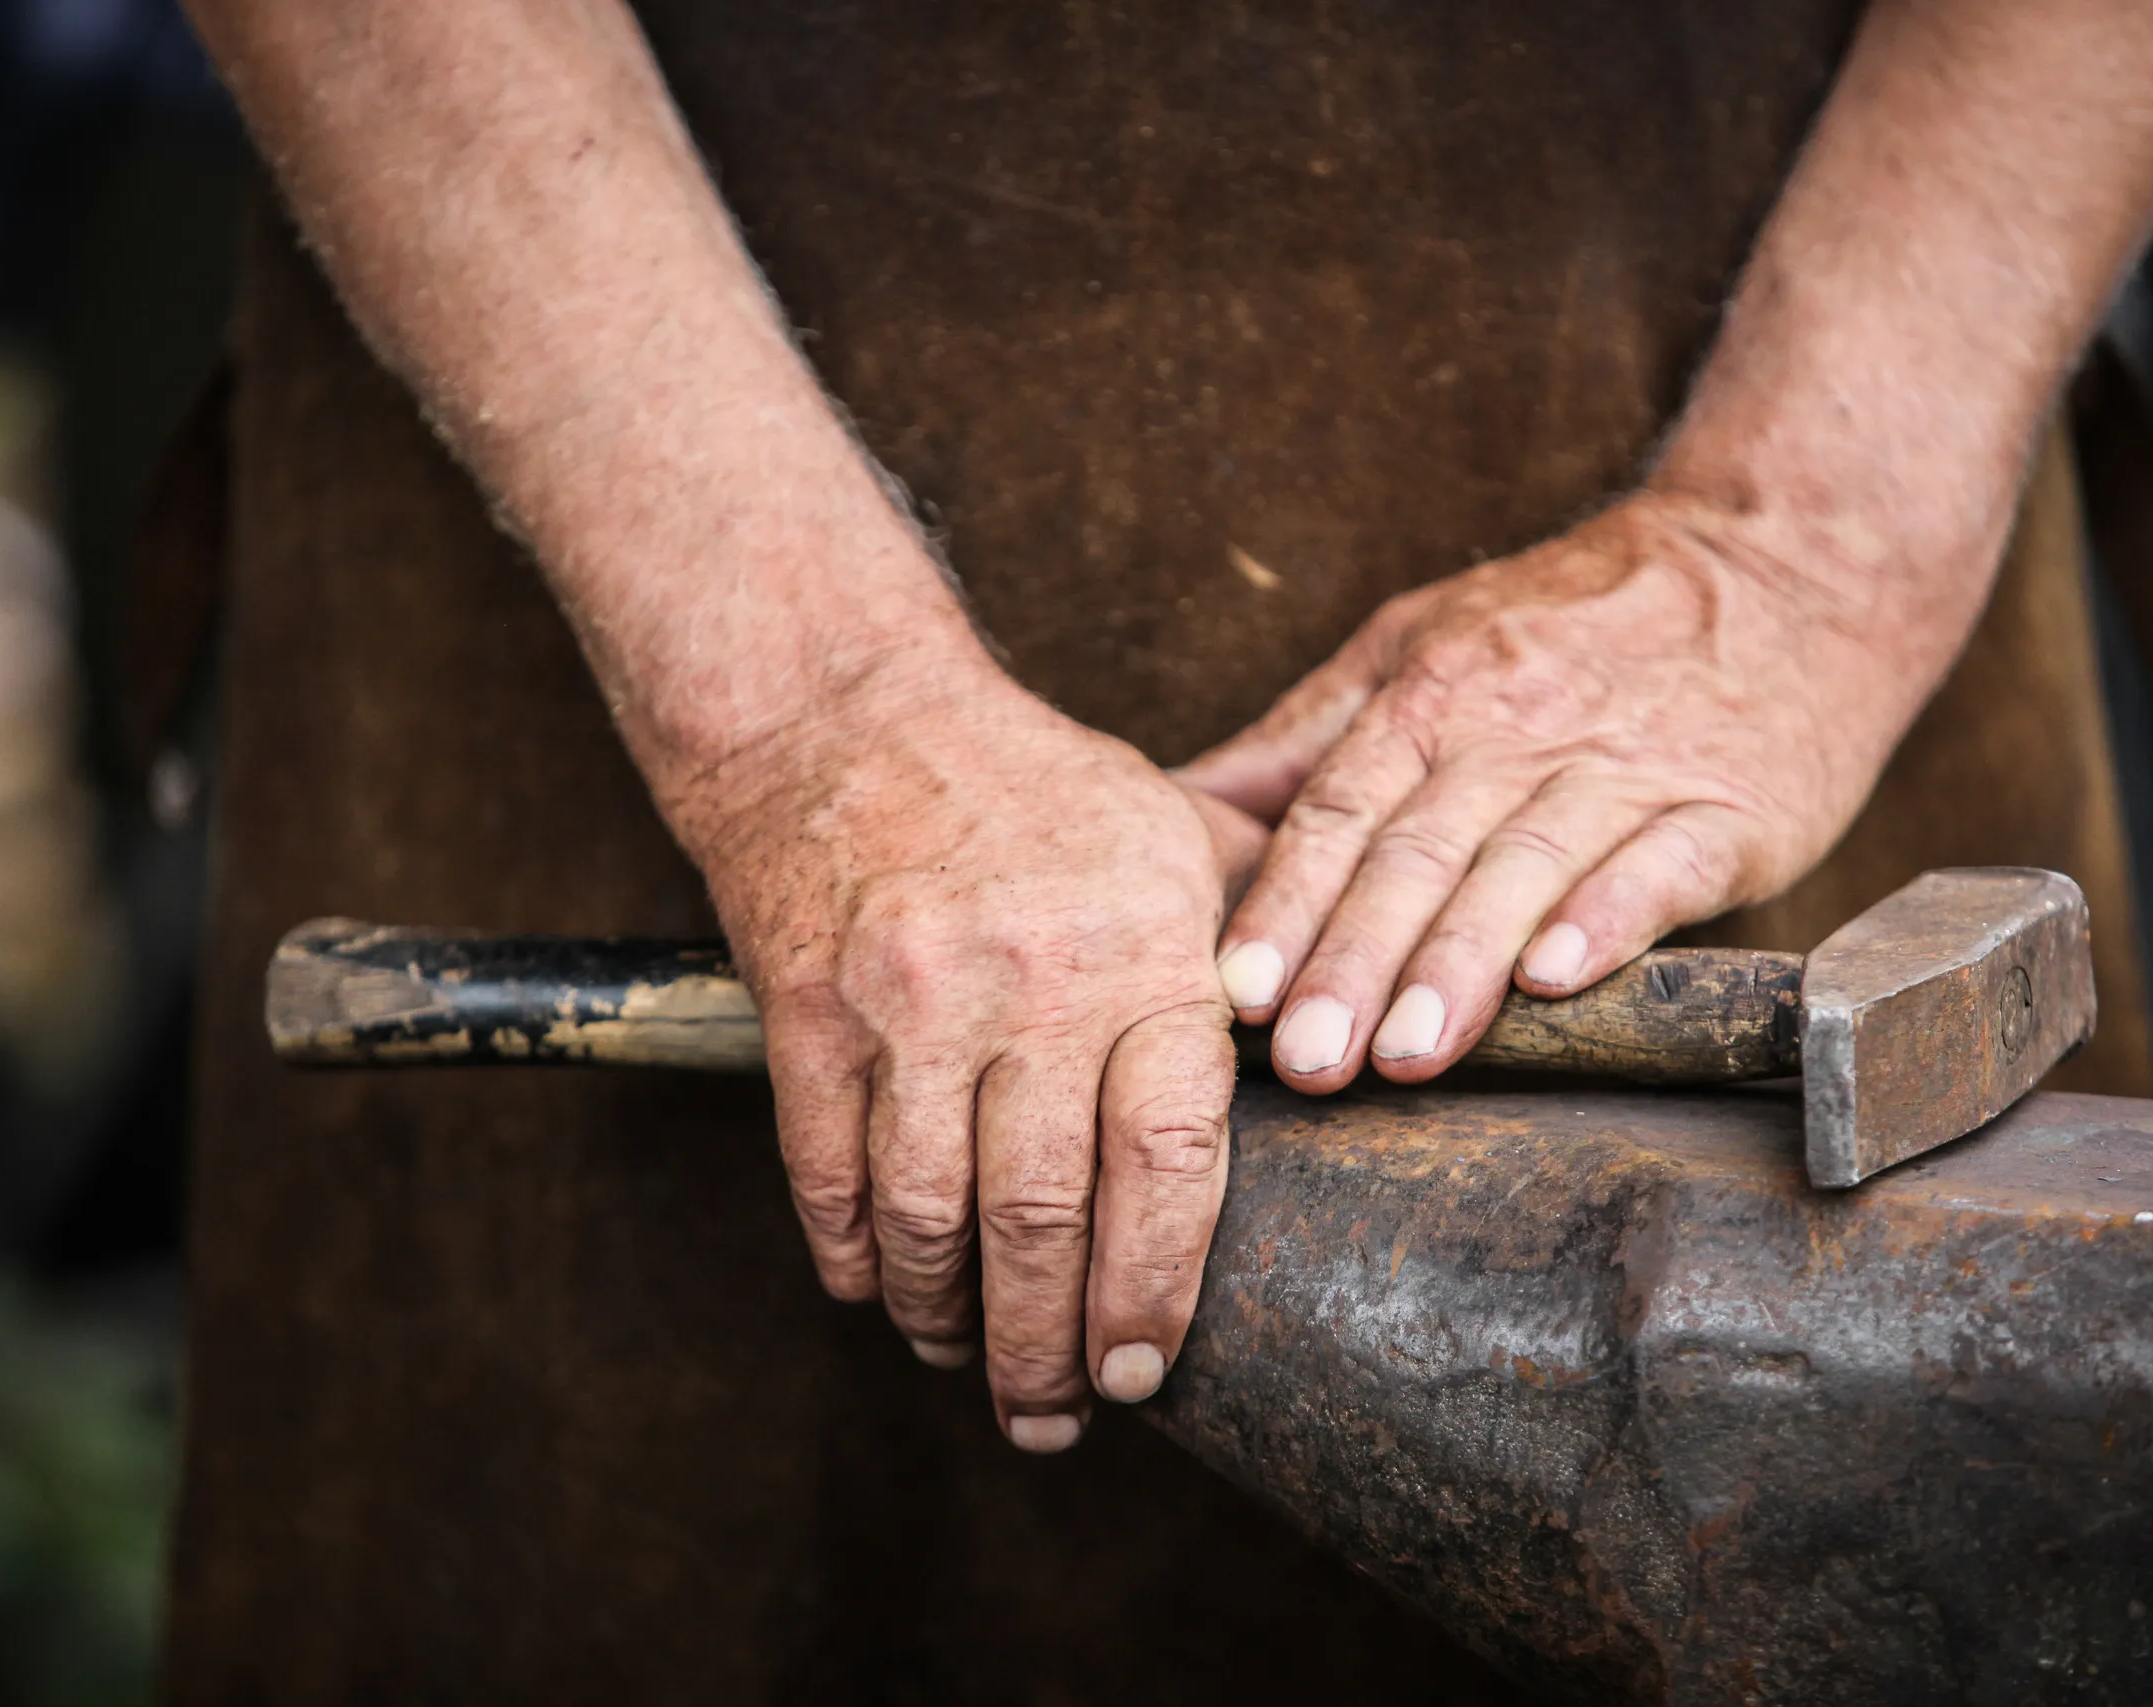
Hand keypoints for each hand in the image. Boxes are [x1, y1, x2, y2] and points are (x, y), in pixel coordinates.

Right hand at [665, 658, 1264, 1450]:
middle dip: (1046, 1347)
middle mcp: (1028, 985)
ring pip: (926, 1215)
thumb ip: (1259, 936)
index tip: (1144, 1368)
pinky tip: (880, 1288)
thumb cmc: (1034, 787)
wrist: (846, 713)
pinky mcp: (807, 1012)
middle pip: (1042, 1217)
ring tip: (967, 1360)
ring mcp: (908, 1003)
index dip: (1156, 1287)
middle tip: (1051, 1417)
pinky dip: (852, 1255)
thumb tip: (1344, 1026)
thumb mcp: (1174, 831)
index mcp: (1141, 952)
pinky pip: (827, 1174)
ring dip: (945, 1317)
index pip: (1168, 1161)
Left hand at [1181, 492, 1964, 1091]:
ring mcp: (1623, 767)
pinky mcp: (1727, 806)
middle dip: (1354, 962)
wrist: (1782, 556)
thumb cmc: (1575, 618)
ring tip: (1409, 1055)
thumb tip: (1179, 809)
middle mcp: (1514, 730)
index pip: (1337, 811)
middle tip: (1304, 1063)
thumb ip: (1304, 736)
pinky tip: (1558, 978)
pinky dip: (1607, 919)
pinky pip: (1658, 864)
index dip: (1284, 904)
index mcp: (1431, 696)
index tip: (1235, 992)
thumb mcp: (1421, 640)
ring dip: (1460, 964)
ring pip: (1522, 867)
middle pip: (1416, 854)